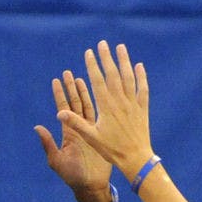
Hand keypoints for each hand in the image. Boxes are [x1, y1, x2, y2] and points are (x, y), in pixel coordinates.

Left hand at [35, 70, 113, 197]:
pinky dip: (97, 103)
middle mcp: (77, 129)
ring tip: (80, 77)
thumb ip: (48, 143)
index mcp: (67, 133)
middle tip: (67, 72)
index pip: (62, 109)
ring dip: (83, 92)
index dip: (59, 95)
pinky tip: (98, 92)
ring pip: (86, 106)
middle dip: (70, 88)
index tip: (55, 80)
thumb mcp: (57, 160)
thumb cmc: (72, 175)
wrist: (91, 185)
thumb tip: (37, 127)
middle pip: (74, 104)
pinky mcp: (101, 134)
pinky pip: (99, 116)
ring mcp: (89, 130)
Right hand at [56, 41, 155, 181]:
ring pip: (128, 77)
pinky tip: (139, 66)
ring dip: (124, 61)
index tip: (88, 52)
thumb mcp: (90, 137)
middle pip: (113, 74)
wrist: (135, 158)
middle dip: (107, 58)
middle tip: (102, 43)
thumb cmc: (111, 149)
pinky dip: (141, 76)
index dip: (92, 65)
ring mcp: (132, 104)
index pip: (97, 81)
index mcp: (105, 107)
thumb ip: (75, 123)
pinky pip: (143, 89)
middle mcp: (120, 101)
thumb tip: (59, 113)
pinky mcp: (142, 109)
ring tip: (120, 47)